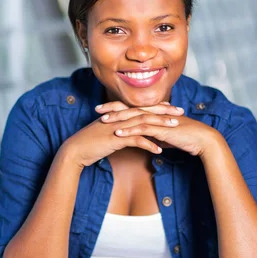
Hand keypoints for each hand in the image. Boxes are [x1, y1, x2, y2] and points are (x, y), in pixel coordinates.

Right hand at [61, 101, 184, 167]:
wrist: (76, 150)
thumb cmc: (90, 143)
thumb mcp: (107, 133)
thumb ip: (119, 129)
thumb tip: (131, 133)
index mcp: (118, 113)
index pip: (141, 107)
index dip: (157, 107)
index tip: (171, 108)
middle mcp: (120, 116)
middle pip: (146, 111)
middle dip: (165, 112)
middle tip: (180, 112)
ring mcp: (118, 126)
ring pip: (144, 123)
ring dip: (161, 126)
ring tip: (175, 128)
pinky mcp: (116, 138)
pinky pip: (136, 140)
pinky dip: (149, 144)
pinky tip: (159, 150)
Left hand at [99, 103, 217, 156]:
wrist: (202, 140)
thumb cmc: (186, 138)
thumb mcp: (167, 136)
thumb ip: (156, 136)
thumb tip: (147, 141)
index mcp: (155, 112)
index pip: (132, 106)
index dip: (117, 107)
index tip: (103, 109)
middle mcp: (155, 113)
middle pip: (129, 107)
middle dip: (112, 108)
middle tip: (96, 110)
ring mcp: (159, 119)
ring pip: (134, 116)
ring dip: (118, 119)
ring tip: (103, 121)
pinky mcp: (162, 128)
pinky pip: (143, 128)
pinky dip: (129, 130)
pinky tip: (118, 133)